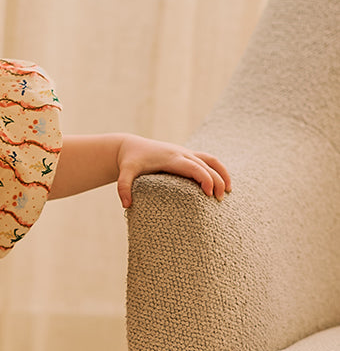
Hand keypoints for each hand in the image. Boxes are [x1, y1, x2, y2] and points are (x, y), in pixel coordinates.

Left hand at [115, 135, 231, 208]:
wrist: (131, 146)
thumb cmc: (129, 161)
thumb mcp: (124, 173)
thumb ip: (123, 188)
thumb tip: (126, 205)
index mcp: (171, 158)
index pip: (193, 167)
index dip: (204, 178)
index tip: (209, 193)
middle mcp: (181, 153)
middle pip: (206, 165)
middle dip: (216, 180)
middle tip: (219, 200)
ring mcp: (186, 153)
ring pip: (211, 159)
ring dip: (222, 173)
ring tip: (228, 192)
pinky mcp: (187, 155)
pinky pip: (207, 159)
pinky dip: (217, 169)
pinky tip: (222, 183)